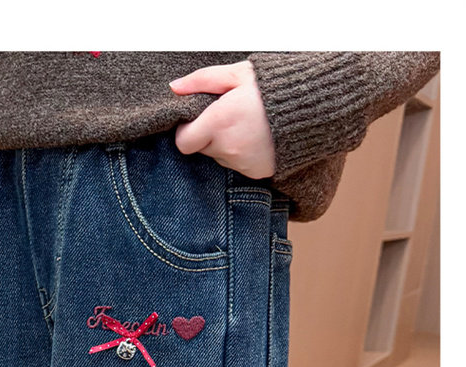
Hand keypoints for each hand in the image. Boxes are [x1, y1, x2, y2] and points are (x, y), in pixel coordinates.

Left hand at [169, 60, 275, 178]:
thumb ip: (202, 80)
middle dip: (208, 134)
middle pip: (202, 149)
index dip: (187, 130)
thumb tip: (174, 88)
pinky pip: (237, 166)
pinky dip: (242, 154)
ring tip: (246, 125)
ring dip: (225, 144)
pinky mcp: (255, 173)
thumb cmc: (272, 86)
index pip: (183, 142)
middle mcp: (227, 148)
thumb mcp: (237, 74)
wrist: (311, 108)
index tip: (199, 118)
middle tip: (228, 117)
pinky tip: (256, 138)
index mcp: (218, 123)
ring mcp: (241, 163)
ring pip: (219, 158)